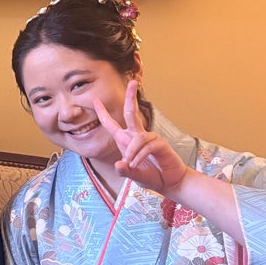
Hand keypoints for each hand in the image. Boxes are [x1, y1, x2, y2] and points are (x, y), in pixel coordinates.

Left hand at [94, 81, 189, 196]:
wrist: (170, 182)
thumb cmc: (150, 175)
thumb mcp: (133, 174)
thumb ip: (125, 171)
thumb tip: (119, 165)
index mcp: (126, 140)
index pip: (112, 124)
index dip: (103, 113)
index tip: (96, 100)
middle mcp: (137, 136)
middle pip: (132, 112)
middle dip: (131, 97)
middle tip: (132, 82)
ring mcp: (150, 138)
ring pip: (138, 137)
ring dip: (132, 152)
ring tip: (131, 164)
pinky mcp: (160, 144)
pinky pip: (146, 146)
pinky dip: (140, 156)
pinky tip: (137, 164)